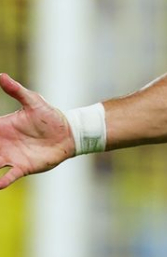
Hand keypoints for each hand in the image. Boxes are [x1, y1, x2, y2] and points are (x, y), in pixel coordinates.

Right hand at [0, 73, 74, 189]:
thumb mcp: (33, 101)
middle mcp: (0, 145)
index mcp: (0, 128)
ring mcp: (10, 157)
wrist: (68, 133)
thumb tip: (1, 75)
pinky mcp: (23, 167)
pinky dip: (3, 181)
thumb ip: (16, 91)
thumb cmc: (49, 116)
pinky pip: (9, 176)